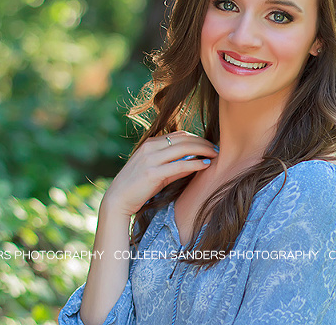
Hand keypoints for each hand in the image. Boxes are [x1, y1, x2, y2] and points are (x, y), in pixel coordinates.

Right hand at [101, 131, 217, 216]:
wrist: (118, 199)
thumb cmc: (139, 186)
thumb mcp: (156, 169)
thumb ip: (173, 163)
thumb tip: (195, 160)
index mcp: (151, 143)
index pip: (180, 135)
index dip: (197, 138)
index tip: (210, 145)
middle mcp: (150, 148)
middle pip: (184, 139)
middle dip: (203, 142)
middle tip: (217, 148)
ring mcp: (151, 159)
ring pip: (183, 148)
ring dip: (203, 150)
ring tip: (215, 154)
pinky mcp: (152, 173)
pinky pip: (179, 165)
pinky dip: (194, 163)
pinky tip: (205, 165)